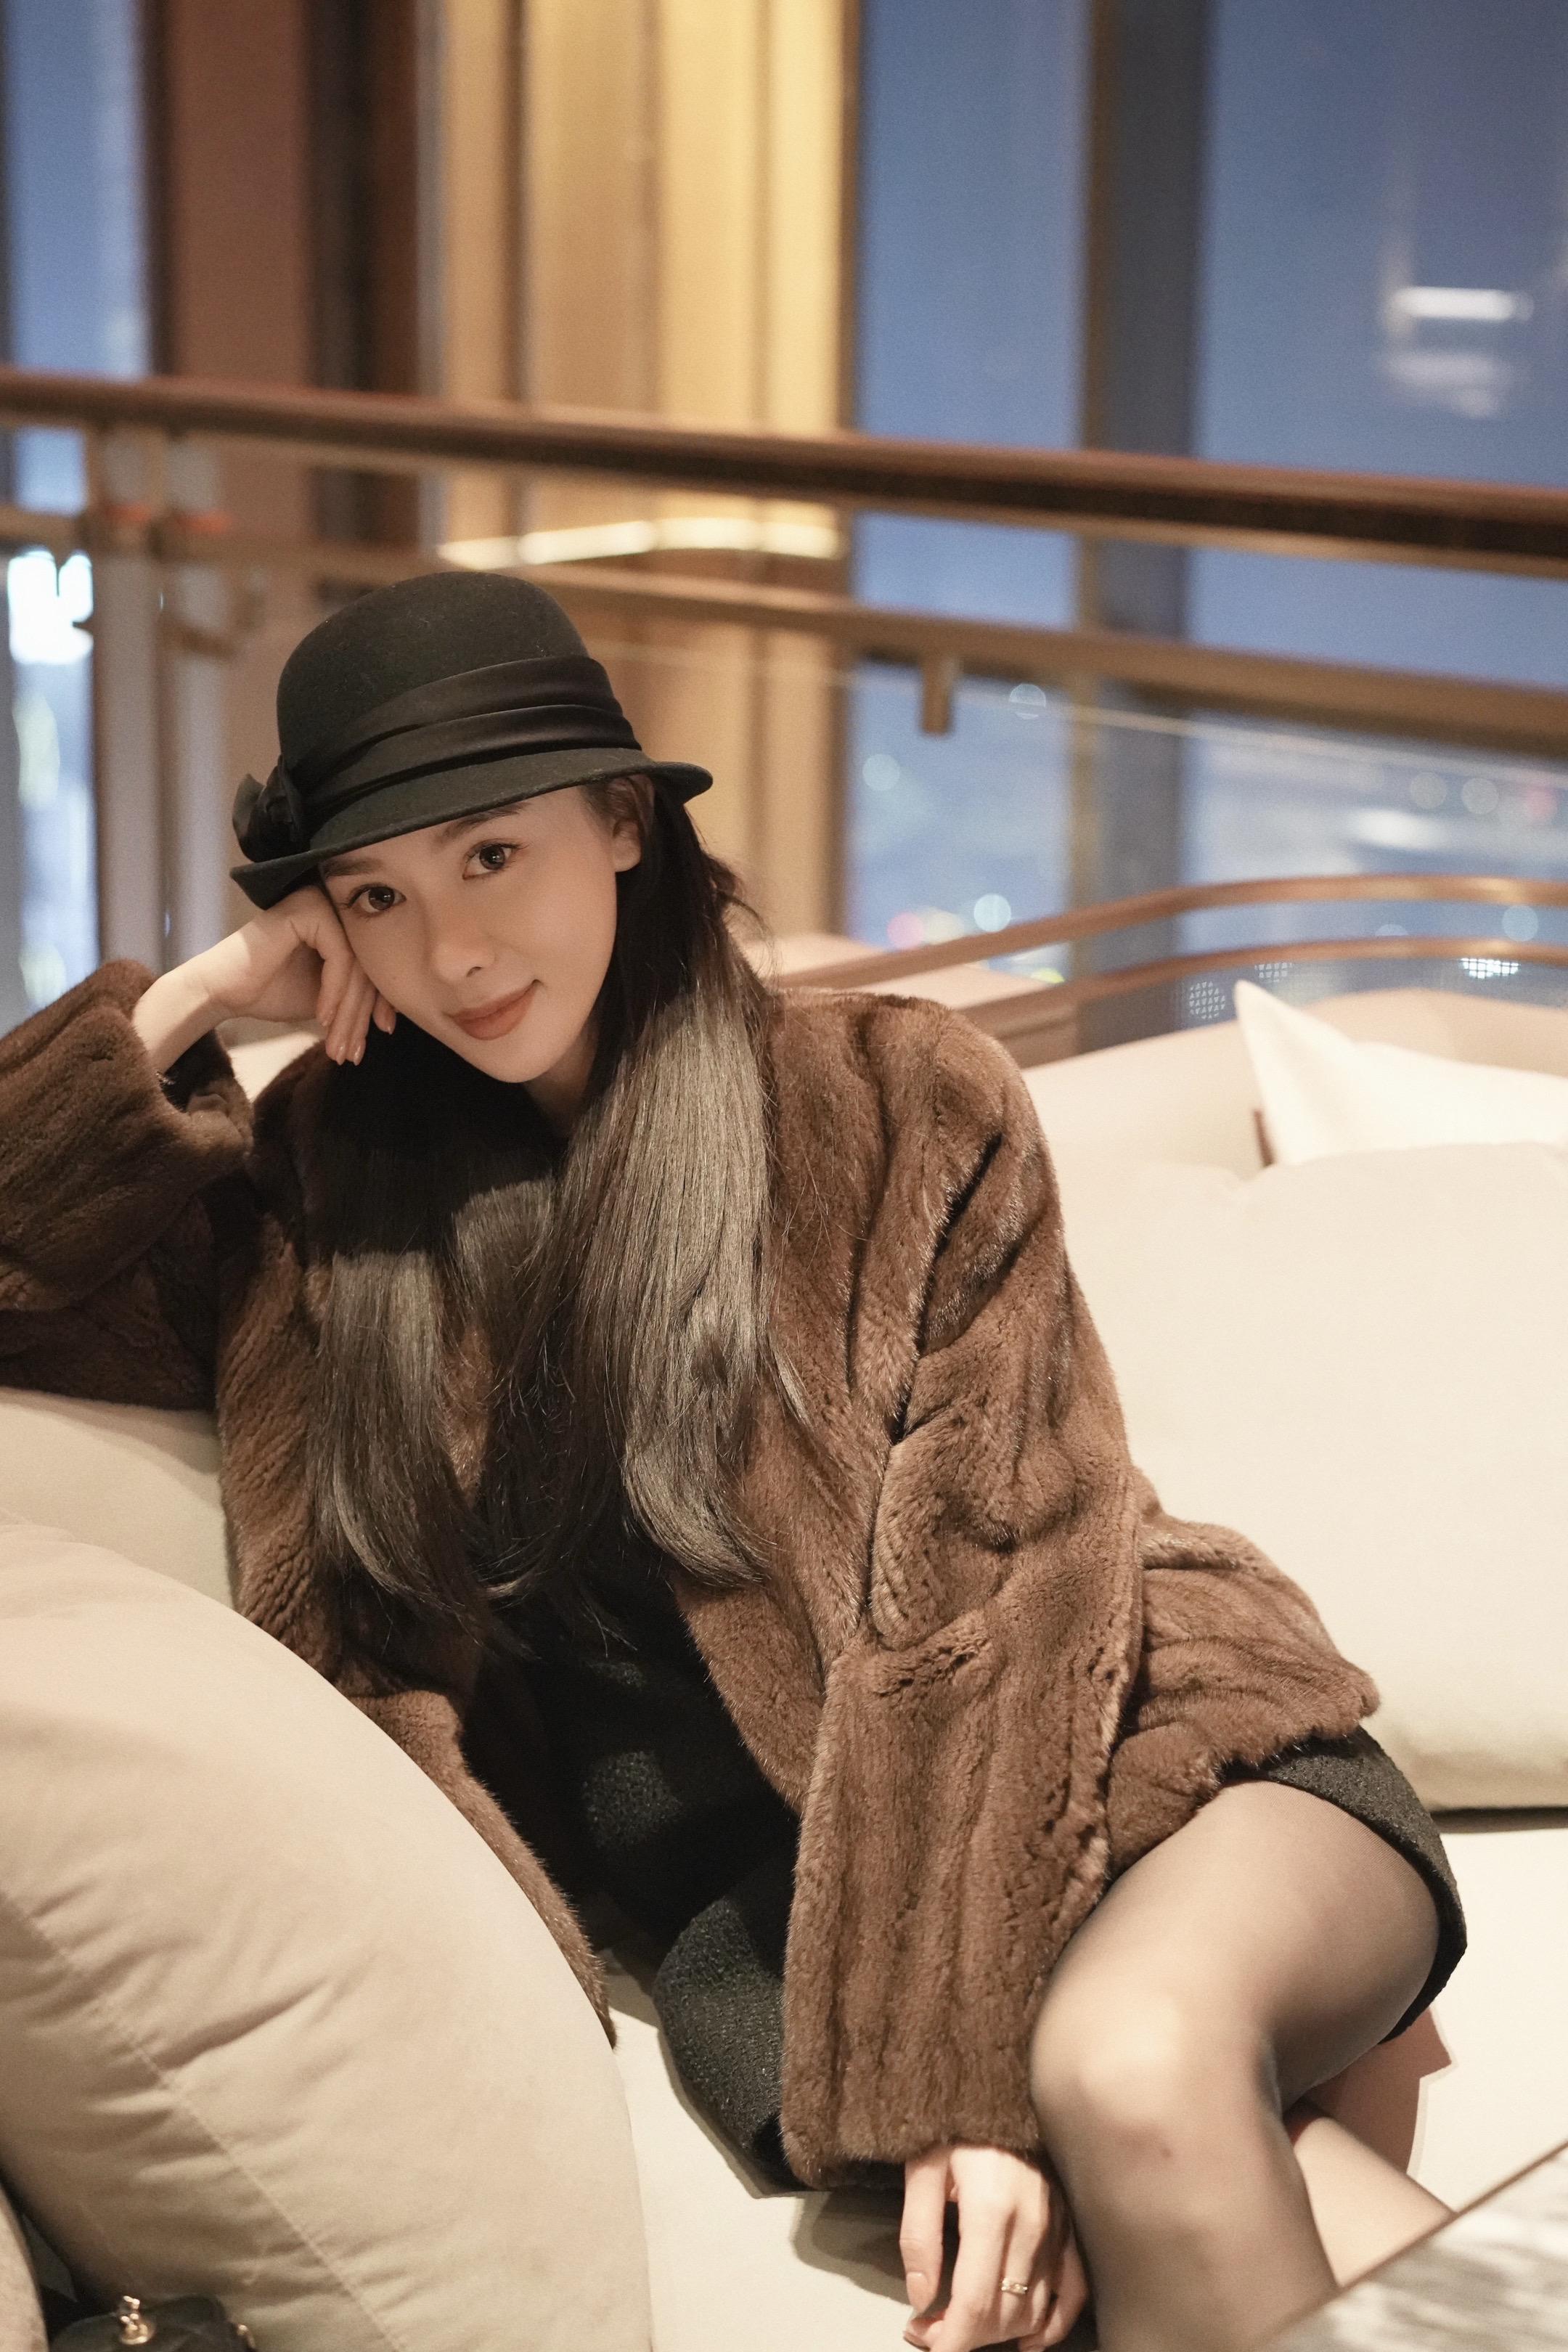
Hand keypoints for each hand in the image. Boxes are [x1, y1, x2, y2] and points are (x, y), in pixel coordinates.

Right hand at [192, 884, 396, 1062]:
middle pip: (370, 964)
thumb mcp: (330, 996)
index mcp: (346, 921)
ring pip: (358, 964)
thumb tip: (402, 1011)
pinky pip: (340, 957)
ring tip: (339, 1048)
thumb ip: (360, 993)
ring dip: (348, 1013)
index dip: (382, 1002)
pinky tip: (321, 1019)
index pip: (378, 962)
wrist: (222, 991)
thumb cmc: (273, 992)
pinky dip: (334, 993)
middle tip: (354, 1053)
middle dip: (362, 1016)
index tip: (382, 1034)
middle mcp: (338, 904)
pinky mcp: (308, 909)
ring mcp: (322, 902)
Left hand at [901, 2143, 1086, 2351]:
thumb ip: (918, 2236)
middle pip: (1005, 2312)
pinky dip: (1053, 2323)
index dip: (951, 2338)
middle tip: (930, 2329)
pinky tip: (1029, 2338)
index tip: (929, 2347)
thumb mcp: (922, 2171)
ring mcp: (1057, 2226)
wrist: (995, 2086)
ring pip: (1035, 2308)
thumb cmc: (955, 2125)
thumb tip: (921, 2298)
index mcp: (991, 2209)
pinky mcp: (1069, 2225)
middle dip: (965, 2335)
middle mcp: (1032, 2224)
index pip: (976, 2301)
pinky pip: (1074, 2290)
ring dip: (999, 2332)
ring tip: (963, 2326)